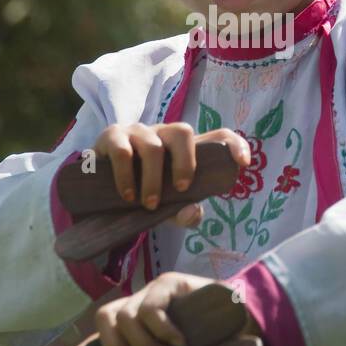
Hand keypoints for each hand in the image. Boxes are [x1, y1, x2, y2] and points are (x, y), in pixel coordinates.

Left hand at [65, 271, 255, 345]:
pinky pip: (149, 306)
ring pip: (123, 314)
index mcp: (134, 333)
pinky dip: (160, 329)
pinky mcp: (169, 284)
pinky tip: (178, 341)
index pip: (96, 341)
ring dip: (142, 342)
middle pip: (104, 318)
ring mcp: (152, 294)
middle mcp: (137, 310)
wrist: (246, 329)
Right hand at [92, 122, 250, 226]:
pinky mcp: (112, 136)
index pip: (217, 136)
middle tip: (180, 189)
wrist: (101, 194)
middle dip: (186, 162)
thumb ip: (183, 214)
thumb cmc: (143, 196)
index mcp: (185, 150)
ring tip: (148, 204)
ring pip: (153, 146)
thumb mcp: (168, 210)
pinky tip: (127, 195)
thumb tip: (191, 211)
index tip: (244, 163)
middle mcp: (164, 135)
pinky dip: (127, 176)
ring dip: (153, 179)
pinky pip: (123, 150)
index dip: (234, 144)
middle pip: (184, 131)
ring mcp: (138, 133)